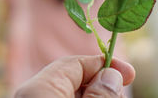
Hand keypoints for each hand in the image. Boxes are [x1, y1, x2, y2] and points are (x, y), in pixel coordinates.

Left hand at [14, 55, 134, 97]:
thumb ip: (99, 95)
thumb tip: (111, 75)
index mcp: (38, 88)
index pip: (75, 63)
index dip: (104, 64)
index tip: (128, 72)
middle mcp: (30, 93)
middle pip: (71, 78)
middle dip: (99, 81)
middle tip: (121, 91)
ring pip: (67, 90)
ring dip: (91, 93)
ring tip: (112, 97)